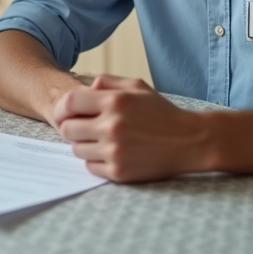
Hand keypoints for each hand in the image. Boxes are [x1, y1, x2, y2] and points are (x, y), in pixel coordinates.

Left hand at [53, 74, 211, 181]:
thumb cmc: (162, 112)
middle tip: (85, 129)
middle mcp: (112, 126)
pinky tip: (112, 154)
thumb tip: (86, 88)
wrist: (190, 141)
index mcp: (114, 101)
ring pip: (77, 150)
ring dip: (84, 146)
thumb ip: (108, 82)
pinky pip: (90, 167)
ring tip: (102, 141)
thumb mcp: (137, 87)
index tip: (65, 114)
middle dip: (72, 128)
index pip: (69, 103)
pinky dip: (96, 161)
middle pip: (68, 129)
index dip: (62, 109)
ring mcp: (115, 151)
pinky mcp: (119, 172)